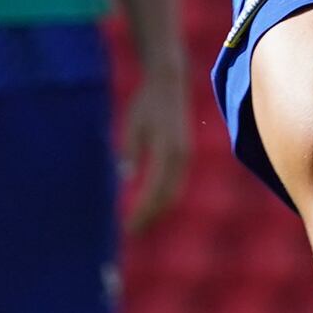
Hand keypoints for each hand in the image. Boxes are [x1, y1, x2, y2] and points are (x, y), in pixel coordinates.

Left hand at [116, 73, 193, 230]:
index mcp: (167, 151)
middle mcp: (181, 157)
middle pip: (167, 197)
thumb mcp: (132, 125)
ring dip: (158, 208)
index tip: (128, 227)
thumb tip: (127, 177)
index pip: (154, 191)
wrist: (169, 82)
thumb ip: (130, 151)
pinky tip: (150, 200)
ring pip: (174, 191)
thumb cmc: (146, 103)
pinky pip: (176, 182)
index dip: (142, 211)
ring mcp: (185, 156)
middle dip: (151, 215)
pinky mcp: (185, 153)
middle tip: (133, 230)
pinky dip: (163, 196)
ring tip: (140, 219)